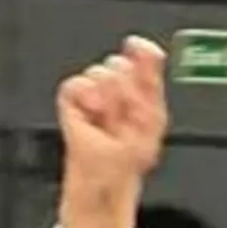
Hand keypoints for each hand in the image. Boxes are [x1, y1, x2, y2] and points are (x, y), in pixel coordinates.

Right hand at [57, 34, 168, 207]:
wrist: (105, 179)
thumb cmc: (129, 161)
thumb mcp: (153, 121)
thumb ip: (153, 83)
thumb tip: (151, 51)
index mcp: (140, 95)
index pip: (142, 60)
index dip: (142, 52)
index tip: (137, 47)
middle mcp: (116, 93)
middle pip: (119, 62)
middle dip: (125, 87)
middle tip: (127, 110)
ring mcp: (94, 97)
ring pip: (99, 71)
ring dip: (107, 95)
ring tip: (110, 116)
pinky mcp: (72, 104)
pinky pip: (75, 83)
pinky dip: (84, 94)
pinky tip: (93, 108)